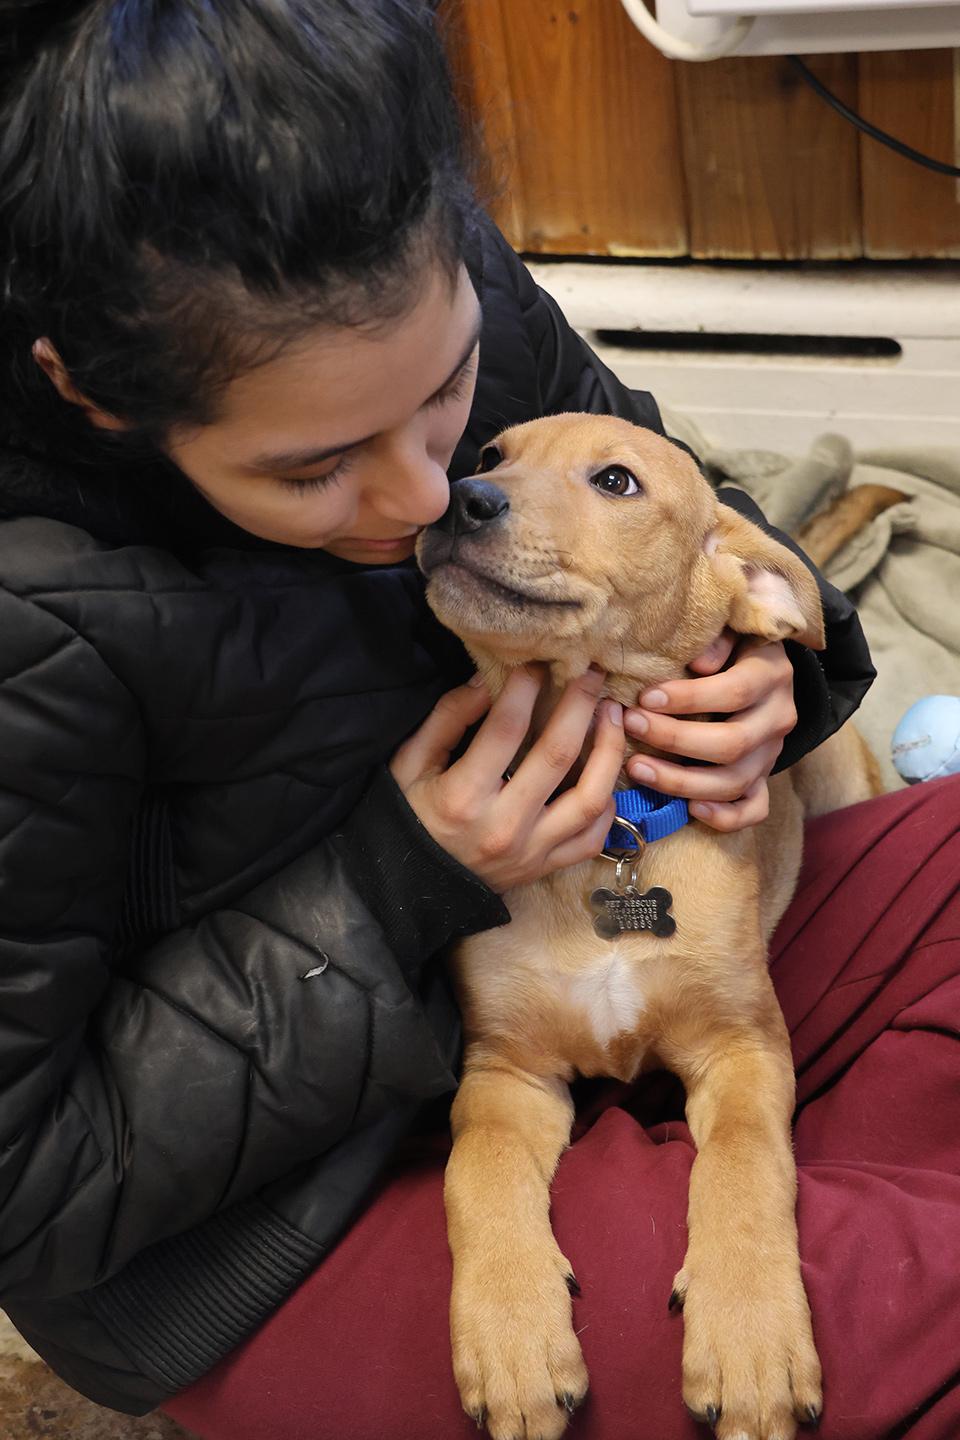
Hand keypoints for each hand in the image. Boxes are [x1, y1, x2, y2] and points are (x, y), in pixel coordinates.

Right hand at [389, 666, 624, 891]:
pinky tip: (606, 775)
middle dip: (581, 705)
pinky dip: (607, 805)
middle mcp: (503, 826)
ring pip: (590, 798)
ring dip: (609, 751)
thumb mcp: (411, 763)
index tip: (539, 661)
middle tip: (593, 673)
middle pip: (558, 756)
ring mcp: (531, 851)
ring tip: (613, 716)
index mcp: (463, 797)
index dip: (525, 688)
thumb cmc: (409, 816)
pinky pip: (593, 837)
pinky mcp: (545, 868)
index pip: (505, 730)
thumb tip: (489, 680)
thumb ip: (449, 719)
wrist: (412, 887)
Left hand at [622, 634, 795, 832]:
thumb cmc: (730, 642)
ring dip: (683, 781)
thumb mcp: (729, 626)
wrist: (760, 667)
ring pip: (735, 781)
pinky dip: (726, 816)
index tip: (644, 697)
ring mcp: (772, 754)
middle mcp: (778, 718)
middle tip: (632, 726)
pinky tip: (691, 810)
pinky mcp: (764, 779)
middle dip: (675, 739)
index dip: (689, 698)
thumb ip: (716, 638)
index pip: (734, 692)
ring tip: (636, 768)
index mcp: (771, 675)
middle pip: (732, 743)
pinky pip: (754, 809)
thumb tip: (699, 662)